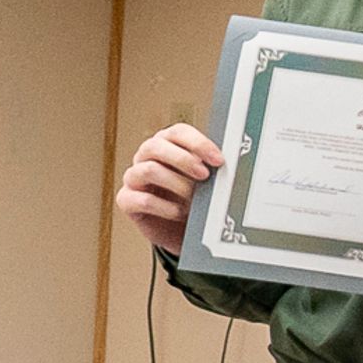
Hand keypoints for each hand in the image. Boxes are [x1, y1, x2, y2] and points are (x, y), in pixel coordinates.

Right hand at [118, 123, 221, 255]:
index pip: (177, 132)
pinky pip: (143, 199)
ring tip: (194, 201)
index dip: (198, 143)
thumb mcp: (208, 182)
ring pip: (149, 170)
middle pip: (155, 146)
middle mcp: (146, 157)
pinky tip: (180, 213)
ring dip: (177, 185)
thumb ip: (213, 168)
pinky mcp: (127, 200)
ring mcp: (134, 177)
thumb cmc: (196, 199)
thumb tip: (235, 163)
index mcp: (168, 145)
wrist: (181, 230)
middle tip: (205, 175)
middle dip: (183, 160)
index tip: (218, 160)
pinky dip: (166, 207)